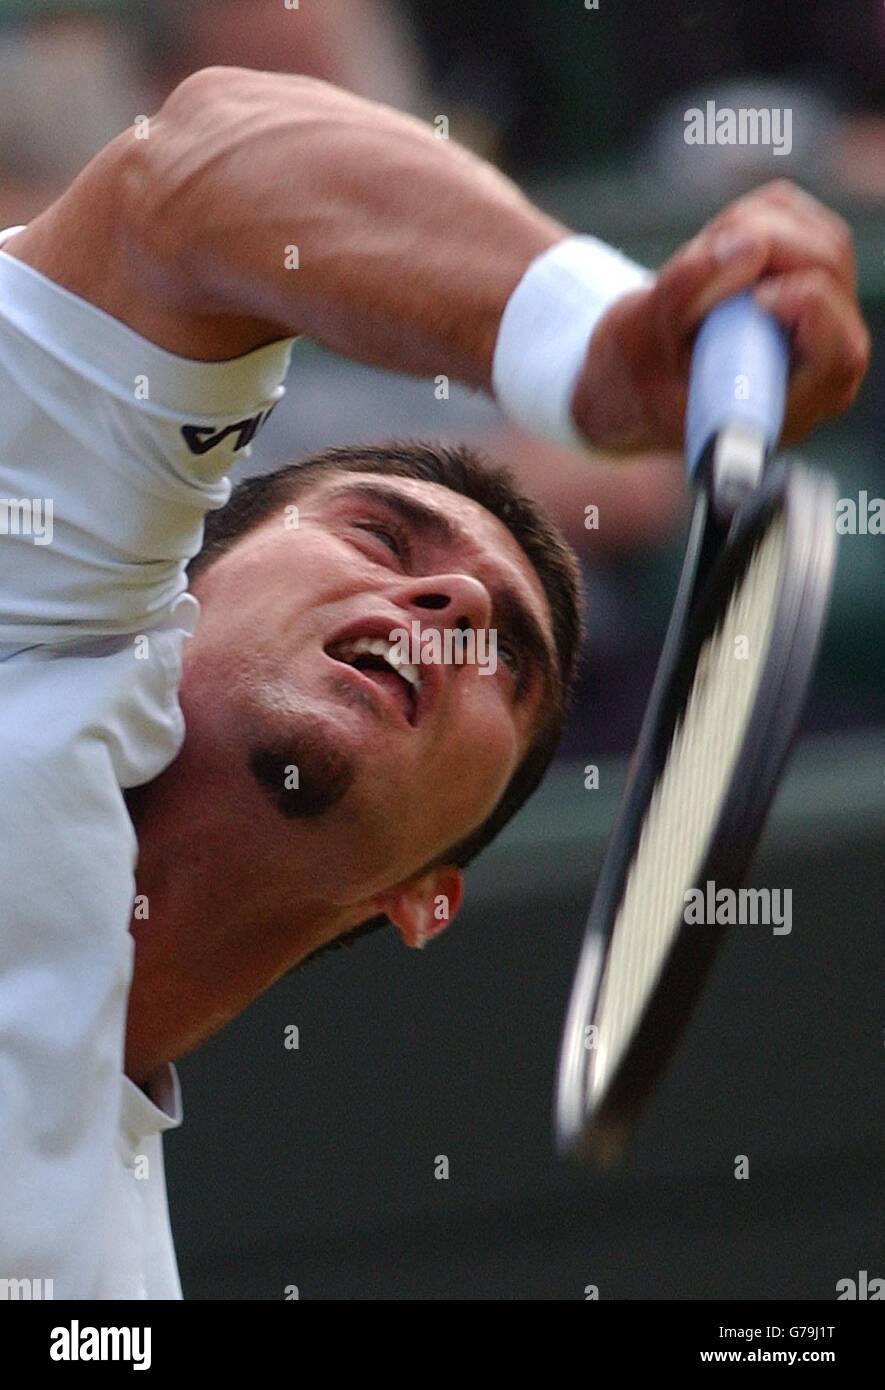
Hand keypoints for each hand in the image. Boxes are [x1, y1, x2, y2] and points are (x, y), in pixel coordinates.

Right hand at [571, 180, 869, 453]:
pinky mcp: (806, 275)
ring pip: (815, 232)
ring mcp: (823, 314)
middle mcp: (822, 359)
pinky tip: (714, 258)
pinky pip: (794, 216)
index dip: (800, 300)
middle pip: (828, 265)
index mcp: (791, 402)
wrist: (632, 377)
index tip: (749, 302)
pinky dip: (748, 217)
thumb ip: (689, 294)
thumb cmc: (634, 378)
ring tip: (698, 268)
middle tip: (704, 264)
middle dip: (765, 244)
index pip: (835, 343)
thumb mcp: (640, 341)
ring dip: (749, 228)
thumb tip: (750, 244)